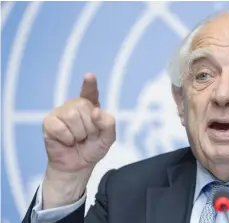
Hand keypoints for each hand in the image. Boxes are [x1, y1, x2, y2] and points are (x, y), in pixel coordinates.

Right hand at [41, 73, 115, 208]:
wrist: (78, 165)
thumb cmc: (93, 148)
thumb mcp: (108, 138)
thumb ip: (108, 124)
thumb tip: (95, 111)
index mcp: (91, 106)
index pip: (90, 92)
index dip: (89, 84)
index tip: (89, 76)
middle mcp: (75, 105)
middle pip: (84, 107)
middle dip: (90, 127)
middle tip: (87, 136)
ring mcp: (61, 112)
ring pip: (72, 115)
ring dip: (78, 133)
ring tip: (77, 139)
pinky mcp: (49, 122)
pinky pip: (60, 127)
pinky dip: (67, 138)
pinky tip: (66, 141)